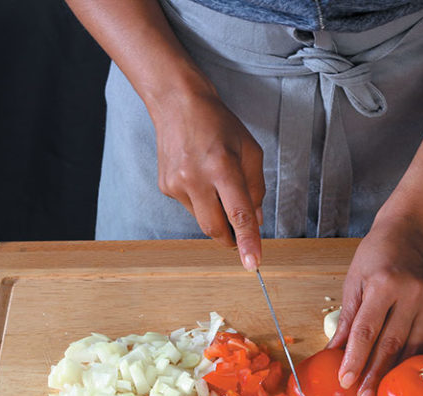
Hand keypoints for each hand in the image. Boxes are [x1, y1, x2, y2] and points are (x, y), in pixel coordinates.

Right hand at [150, 87, 264, 270]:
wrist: (177, 103)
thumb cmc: (218, 124)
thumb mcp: (250, 151)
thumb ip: (257, 189)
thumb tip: (257, 221)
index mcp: (222, 167)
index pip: (238, 214)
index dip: (247, 241)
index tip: (253, 264)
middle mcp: (195, 179)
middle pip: (215, 229)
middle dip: (231, 237)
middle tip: (240, 230)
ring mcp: (176, 185)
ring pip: (203, 220)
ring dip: (216, 214)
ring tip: (217, 184)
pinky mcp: (166, 187)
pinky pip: (191, 208)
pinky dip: (202, 202)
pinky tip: (200, 178)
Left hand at [328, 214, 422, 395]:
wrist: (414, 229)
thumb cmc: (378, 251)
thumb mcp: (354, 280)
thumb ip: (348, 318)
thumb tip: (335, 350)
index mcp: (384, 284)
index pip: (367, 331)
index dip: (355, 359)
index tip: (345, 380)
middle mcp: (411, 293)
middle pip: (391, 344)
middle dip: (375, 374)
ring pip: (411, 347)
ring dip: (393, 372)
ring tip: (379, 393)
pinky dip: (408, 357)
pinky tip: (397, 372)